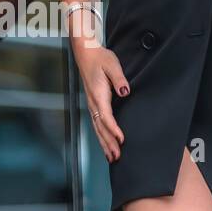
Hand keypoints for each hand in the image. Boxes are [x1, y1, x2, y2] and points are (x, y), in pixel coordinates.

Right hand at [74, 44, 128, 162]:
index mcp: (98, 94)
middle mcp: (93, 102)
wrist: (87, 53)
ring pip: (97, 128)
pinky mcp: (93, 104)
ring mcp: (92, 104)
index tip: (121, 139)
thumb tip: (124, 91)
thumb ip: (119, 78)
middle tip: (117, 156)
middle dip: (108, 143)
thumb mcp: (112, 65)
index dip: (113, 129)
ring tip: (112, 157)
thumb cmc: (100, 58)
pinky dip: (101, 136)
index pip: (106, 116)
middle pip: (100, 127)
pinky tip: (105, 144)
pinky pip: (96, 124)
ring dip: (104, 143)